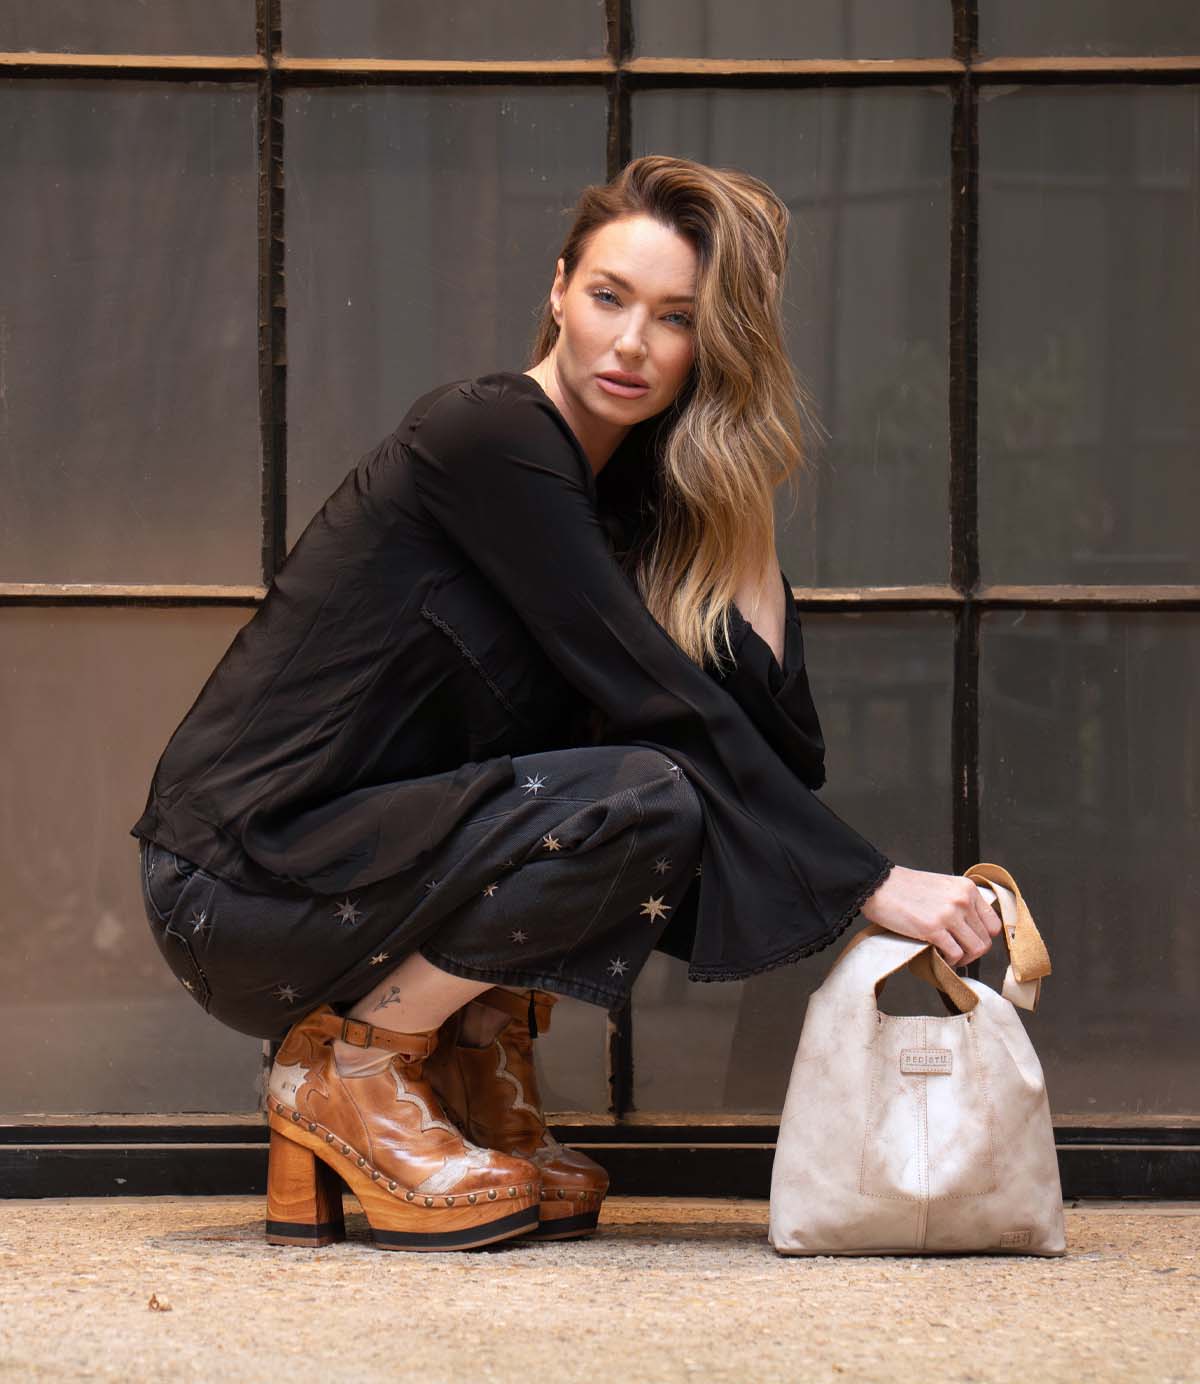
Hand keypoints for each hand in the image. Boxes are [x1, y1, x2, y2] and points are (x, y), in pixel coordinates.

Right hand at [858, 864, 1000, 967]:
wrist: (878, 884)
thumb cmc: (905, 887)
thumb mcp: (942, 886)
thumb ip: (959, 903)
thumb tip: (970, 930)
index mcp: (967, 888)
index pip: (993, 924)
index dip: (983, 938)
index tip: (970, 942)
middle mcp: (962, 900)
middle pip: (985, 940)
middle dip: (972, 952)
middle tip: (957, 954)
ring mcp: (949, 914)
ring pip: (975, 949)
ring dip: (963, 959)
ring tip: (948, 956)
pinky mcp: (933, 928)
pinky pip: (954, 954)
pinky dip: (948, 961)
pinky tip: (937, 955)